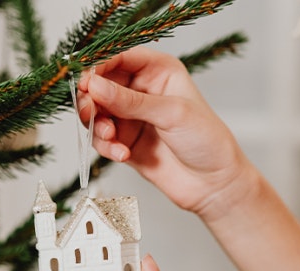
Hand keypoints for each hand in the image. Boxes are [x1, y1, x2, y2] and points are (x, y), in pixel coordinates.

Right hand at [77, 46, 248, 217]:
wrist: (212, 183)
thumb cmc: (206, 141)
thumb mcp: (171, 114)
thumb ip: (131, 101)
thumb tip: (95, 86)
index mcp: (158, 72)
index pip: (120, 57)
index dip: (99, 66)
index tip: (87, 81)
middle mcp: (142, 92)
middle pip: (101, 86)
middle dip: (92, 100)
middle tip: (90, 112)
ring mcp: (132, 119)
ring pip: (98, 114)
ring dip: (98, 126)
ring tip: (111, 137)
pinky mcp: (126, 143)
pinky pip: (103, 140)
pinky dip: (107, 147)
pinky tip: (122, 154)